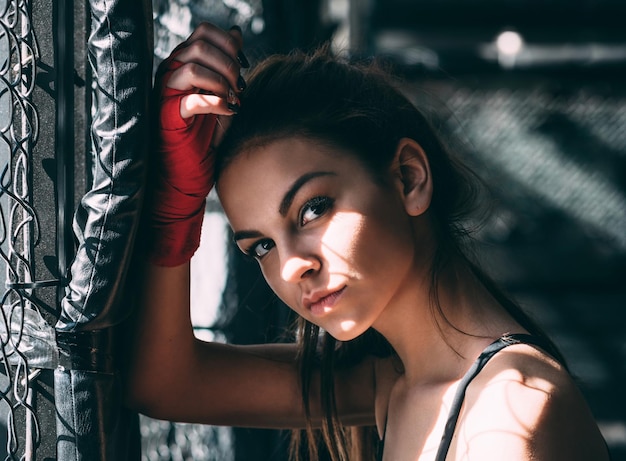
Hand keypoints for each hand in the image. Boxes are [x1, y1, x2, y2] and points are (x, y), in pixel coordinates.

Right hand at [149, 23, 247, 266]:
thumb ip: (227, 66)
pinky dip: (215, 103)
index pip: (204, 32)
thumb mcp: (221, 96)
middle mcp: (171, 73)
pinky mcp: (167, 117)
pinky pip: (190, 100)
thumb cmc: (202, 139)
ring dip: (221, 80)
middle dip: (228, 63)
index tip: (243, 66)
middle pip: (200, 44)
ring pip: (193, 65)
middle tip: (238, 87)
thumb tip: (237, 33)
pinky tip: (228, 111)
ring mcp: (166, 94)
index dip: (228, 44)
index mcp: (184, 64)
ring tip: (232, 100)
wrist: (184, 176)